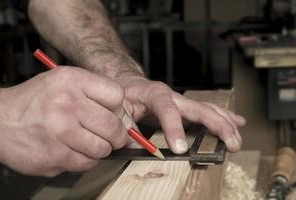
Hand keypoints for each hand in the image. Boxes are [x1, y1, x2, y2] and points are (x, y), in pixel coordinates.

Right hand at [0, 67, 127, 176]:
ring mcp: (60, 133)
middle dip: (117, 135)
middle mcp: (66, 104)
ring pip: (103, 148)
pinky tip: (72, 149)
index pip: (117, 95)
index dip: (119, 108)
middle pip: (114, 125)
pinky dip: (85, 159)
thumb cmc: (35, 101)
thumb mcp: (65, 83)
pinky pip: (87, 163)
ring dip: (100, 148)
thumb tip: (129, 123)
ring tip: (85, 141)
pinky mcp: (55, 157)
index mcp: (71, 81)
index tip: (115, 115)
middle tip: (111, 136)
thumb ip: (97, 96)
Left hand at [118, 77, 245, 153]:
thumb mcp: (119, 108)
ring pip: (208, 109)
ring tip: (237, 138)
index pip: (167, 110)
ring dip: (225, 124)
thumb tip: (137, 146)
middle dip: (218, 125)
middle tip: (231, 143)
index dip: (175, 129)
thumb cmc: (124, 94)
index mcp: (154, 93)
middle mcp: (172, 96)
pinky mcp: (185, 108)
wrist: (130, 84)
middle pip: (199, 108)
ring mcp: (181, 102)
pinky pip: (207, 111)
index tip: (180, 149)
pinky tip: (237, 122)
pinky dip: (223, 117)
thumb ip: (126, 126)